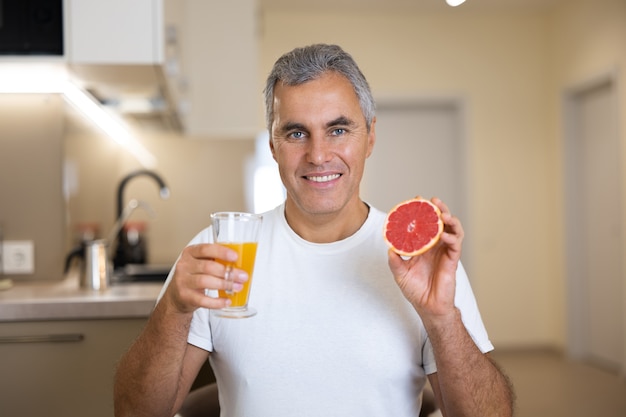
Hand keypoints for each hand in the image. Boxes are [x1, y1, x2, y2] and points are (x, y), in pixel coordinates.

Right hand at [161, 243, 248, 313]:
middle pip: (207, 267)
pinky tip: (226, 300)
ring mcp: (183, 281)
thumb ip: (216, 260)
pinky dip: (217, 301)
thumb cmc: (195, 275)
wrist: (177, 295)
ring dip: (224, 284)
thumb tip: (240, 264)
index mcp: (190, 253)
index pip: (205, 249)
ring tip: (237, 287)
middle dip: (228, 272)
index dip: (221, 252)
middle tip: (242, 276)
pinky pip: (203, 300)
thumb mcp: (202, 263)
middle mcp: (184, 266)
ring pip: (205, 281)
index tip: (235, 257)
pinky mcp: (185, 296)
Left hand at [387, 197, 462, 317]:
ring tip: (443, 214)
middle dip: (439, 209)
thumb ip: (395, 261)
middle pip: (441, 222)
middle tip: (433, 201)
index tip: (417, 200)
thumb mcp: (400, 273)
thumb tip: (389, 248)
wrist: (428, 307)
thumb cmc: (415, 290)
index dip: (423, 211)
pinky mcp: (452, 260)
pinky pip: (455, 245)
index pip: (425, 224)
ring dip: (450, 219)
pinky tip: (444, 236)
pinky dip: (451, 238)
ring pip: (453, 230)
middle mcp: (435, 246)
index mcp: (423, 246)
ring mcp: (445, 252)